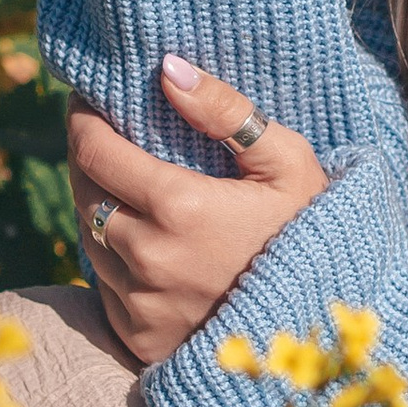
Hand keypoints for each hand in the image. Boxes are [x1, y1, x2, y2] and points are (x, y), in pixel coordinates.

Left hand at [70, 57, 329, 365]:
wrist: (325, 319)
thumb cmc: (311, 228)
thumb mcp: (286, 161)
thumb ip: (225, 111)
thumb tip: (167, 69)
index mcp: (178, 208)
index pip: (92, 152)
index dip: (82, 119)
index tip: (87, 101)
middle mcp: (149, 258)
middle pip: (84, 193)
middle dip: (87, 159)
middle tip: (106, 138)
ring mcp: (141, 304)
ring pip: (90, 239)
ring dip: (100, 207)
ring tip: (127, 187)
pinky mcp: (140, 338)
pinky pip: (105, 286)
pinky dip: (115, 258)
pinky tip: (147, 242)